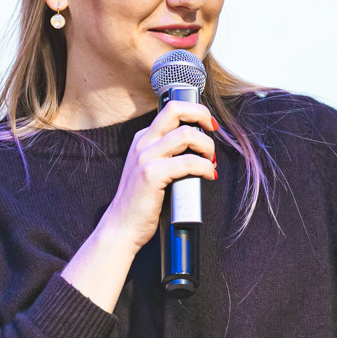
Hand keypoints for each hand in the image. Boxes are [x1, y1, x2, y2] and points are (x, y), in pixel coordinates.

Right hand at [60, 100, 217, 312]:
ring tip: (211, 161)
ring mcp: (145, 158)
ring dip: (207, 146)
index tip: (209, 126)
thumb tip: (199, 147)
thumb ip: (167, 155)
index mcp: (142, 139)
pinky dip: (205, 167)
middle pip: (175, 109)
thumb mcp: (150, 170)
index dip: (195, 112)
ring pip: (186, 134)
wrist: (122, 228)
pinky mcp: (152, 175)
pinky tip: (209, 175)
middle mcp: (142, 144)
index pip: (171, 110)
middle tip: (214, 131)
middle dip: (202, 114)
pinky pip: (188, 162)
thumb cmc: (141, 203)